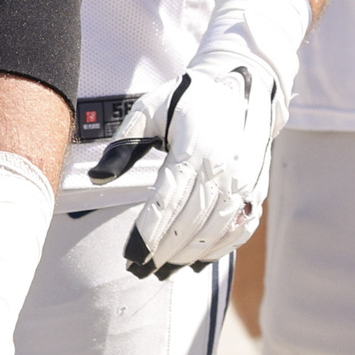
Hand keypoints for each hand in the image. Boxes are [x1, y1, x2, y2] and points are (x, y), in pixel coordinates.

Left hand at [126, 51, 282, 275]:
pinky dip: (219, 250)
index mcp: (193, 149)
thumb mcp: (150, 110)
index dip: (147, 235)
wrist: (246, 84)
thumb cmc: (190, 99)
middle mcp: (222, 169)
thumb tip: (97, 178)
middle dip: (163, 252)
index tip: (129, 257)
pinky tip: (197, 261)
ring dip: (188, 256)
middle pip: (190, 224)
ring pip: (215, 232)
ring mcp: (244, 182)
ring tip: (164, 270)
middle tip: (140, 270)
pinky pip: (239, 229)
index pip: (166, 203)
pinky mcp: (257, 189)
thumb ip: (123, 146)